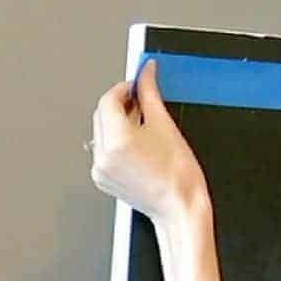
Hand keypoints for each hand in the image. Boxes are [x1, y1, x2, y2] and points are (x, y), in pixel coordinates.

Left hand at [90, 60, 209, 224]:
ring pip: (102, 132)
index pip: (108, 99)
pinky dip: (116, 142)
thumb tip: (146, 72)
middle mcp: (103, 155)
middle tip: (142, 101)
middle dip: (120, 104)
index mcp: (117, 140)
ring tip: (143, 127)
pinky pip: (104, 150)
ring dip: (118, 123)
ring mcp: (100, 168)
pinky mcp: (102, 178)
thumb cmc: (179, 176)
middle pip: (101, 114)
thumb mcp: (165, 126)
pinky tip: (138, 145)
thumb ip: (150, 94)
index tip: (137, 84)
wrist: (180, 207)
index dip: (124, 88)